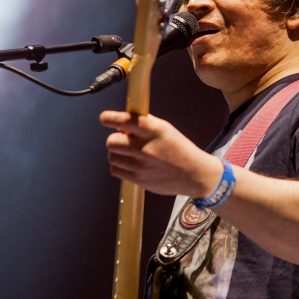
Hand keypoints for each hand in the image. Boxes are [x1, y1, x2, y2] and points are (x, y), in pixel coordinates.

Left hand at [99, 110, 222, 196]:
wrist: (194, 174)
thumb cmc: (178, 149)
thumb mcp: (165, 129)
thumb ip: (143, 124)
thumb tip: (120, 123)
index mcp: (154, 131)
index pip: (125, 121)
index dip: (110, 119)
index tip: (105, 118)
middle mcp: (146, 148)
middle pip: (112, 141)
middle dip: (115, 139)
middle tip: (124, 141)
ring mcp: (141, 166)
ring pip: (112, 156)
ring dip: (117, 153)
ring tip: (130, 153)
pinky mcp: (139, 180)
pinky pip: (115, 170)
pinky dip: (119, 166)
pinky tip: (131, 164)